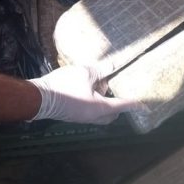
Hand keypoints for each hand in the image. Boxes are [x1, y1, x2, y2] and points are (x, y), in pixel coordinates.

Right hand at [27, 63, 145, 124]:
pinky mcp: (71, 115)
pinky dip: (92, 102)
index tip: (144, 105)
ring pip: (99, 113)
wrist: (39, 98)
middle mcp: (93, 117)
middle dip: (117, 105)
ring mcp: (81, 118)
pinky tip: (86, 88)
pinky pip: (88, 111)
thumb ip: (101, 70)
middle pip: (111, 114)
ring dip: (102, 101)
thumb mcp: (85, 73)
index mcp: (100, 108)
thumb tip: (114, 65)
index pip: (123, 106)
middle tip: (116, 90)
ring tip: (99, 85)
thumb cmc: (65, 86)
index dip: (134, 104)